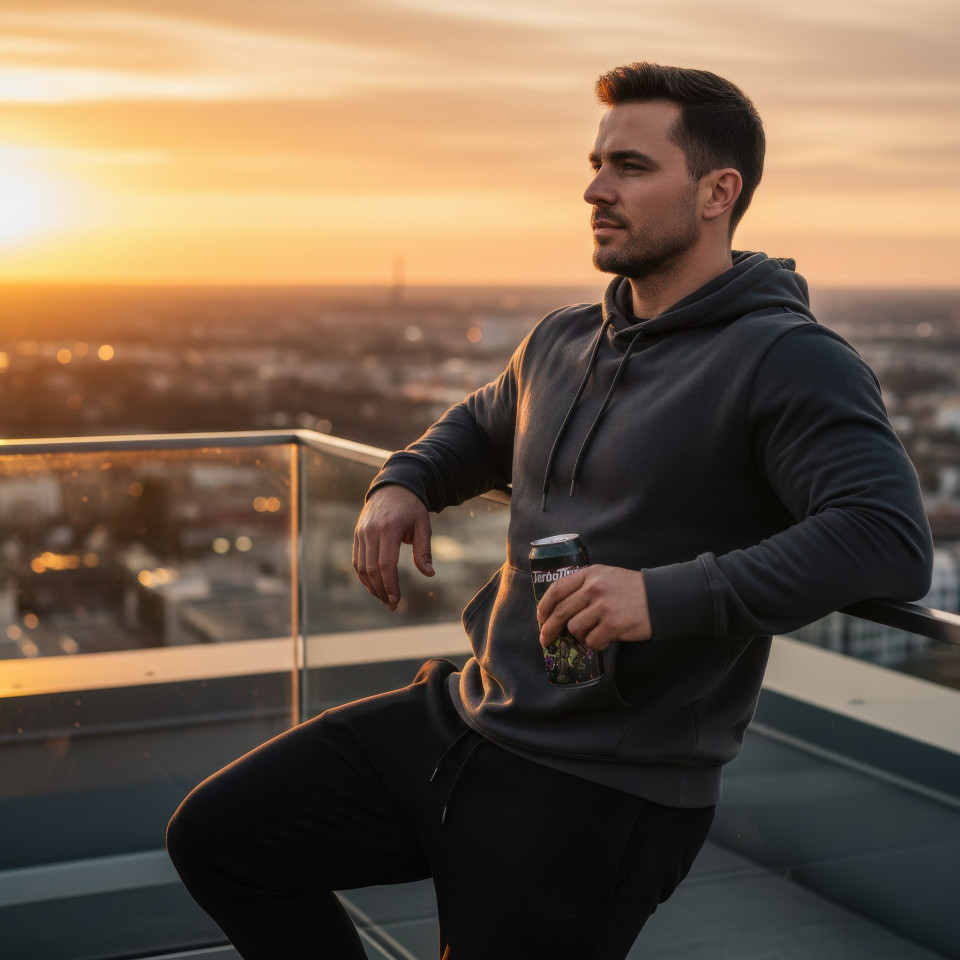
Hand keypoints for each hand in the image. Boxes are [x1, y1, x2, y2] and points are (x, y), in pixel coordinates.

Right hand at [353, 485, 434, 609]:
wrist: (393, 487)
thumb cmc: (412, 508)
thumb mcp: (423, 525)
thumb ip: (424, 550)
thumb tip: (429, 574)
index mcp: (389, 528)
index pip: (385, 564)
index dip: (390, 585)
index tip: (396, 600)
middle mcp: (371, 531)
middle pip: (371, 569)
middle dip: (381, 590)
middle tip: (392, 605)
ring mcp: (361, 533)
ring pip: (361, 567)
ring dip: (371, 586)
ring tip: (383, 599)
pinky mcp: (357, 535)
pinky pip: (357, 560)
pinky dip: (363, 576)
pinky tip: (374, 586)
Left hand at [537, 565, 650, 650]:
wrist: (662, 597)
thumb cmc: (633, 589)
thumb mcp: (607, 576)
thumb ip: (585, 586)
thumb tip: (560, 609)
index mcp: (590, 574)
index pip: (557, 589)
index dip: (545, 605)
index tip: (540, 616)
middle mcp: (593, 588)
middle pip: (561, 612)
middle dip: (549, 628)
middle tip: (545, 639)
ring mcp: (602, 607)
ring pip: (575, 628)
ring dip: (581, 636)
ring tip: (594, 633)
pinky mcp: (612, 625)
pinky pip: (592, 641)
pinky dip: (595, 644)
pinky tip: (605, 639)